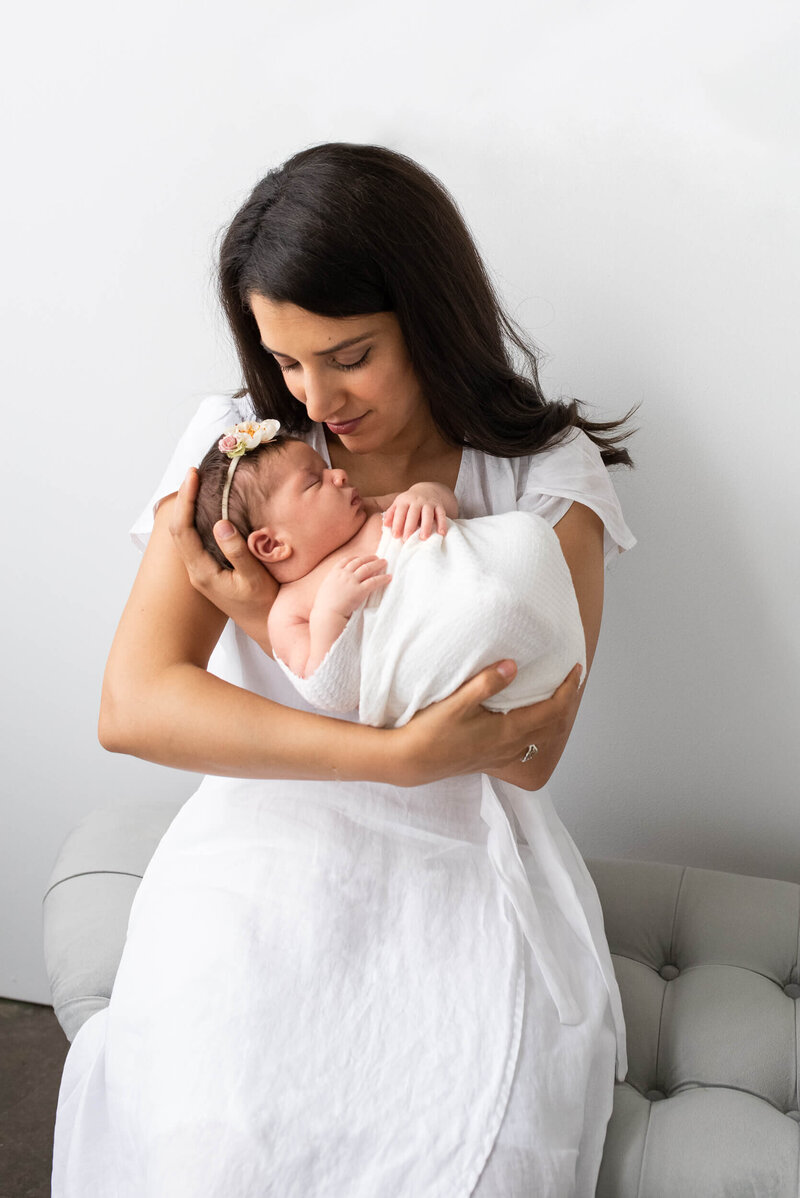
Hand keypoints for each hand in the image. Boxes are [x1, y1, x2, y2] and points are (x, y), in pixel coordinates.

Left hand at [168, 467, 277, 648]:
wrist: (263, 630)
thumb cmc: (263, 607)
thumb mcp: (254, 579)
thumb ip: (237, 552)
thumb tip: (221, 523)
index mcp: (201, 571)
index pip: (182, 528)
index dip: (185, 499)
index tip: (193, 475)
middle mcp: (196, 570)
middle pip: (178, 527)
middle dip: (184, 497)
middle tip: (195, 473)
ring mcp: (201, 570)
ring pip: (185, 533)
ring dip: (190, 507)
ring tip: (200, 484)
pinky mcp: (209, 570)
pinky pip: (196, 539)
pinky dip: (199, 518)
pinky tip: (211, 508)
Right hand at [314, 556, 391, 618]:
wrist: (327, 614)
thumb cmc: (324, 606)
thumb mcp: (325, 589)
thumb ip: (333, 583)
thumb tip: (337, 585)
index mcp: (334, 573)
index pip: (346, 560)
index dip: (355, 558)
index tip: (360, 558)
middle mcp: (344, 574)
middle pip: (359, 561)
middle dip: (368, 558)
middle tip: (376, 557)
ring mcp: (352, 581)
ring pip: (367, 568)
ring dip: (377, 564)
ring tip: (384, 562)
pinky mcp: (360, 591)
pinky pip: (373, 581)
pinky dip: (382, 578)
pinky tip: (389, 577)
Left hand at [382, 485, 449, 541]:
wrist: (426, 490)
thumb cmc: (409, 502)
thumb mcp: (398, 504)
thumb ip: (391, 514)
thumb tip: (385, 525)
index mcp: (405, 500)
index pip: (400, 512)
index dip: (397, 524)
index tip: (395, 536)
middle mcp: (417, 500)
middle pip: (413, 513)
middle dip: (410, 526)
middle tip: (407, 539)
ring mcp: (429, 502)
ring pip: (427, 514)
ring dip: (426, 526)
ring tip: (423, 538)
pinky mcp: (439, 505)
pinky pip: (441, 514)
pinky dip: (442, 523)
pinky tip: (441, 533)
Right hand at [394, 661, 583, 786]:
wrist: (410, 762)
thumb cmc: (430, 733)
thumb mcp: (456, 703)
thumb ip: (486, 683)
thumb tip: (512, 665)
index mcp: (508, 732)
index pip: (553, 711)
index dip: (569, 690)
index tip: (577, 670)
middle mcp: (510, 747)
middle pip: (554, 727)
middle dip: (568, 703)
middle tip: (572, 681)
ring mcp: (501, 756)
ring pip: (542, 738)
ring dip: (555, 718)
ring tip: (556, 697)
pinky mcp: (490, 758)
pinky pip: (527, 746)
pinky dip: (538, 730)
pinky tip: (528, 720)